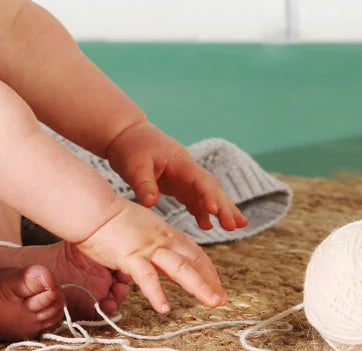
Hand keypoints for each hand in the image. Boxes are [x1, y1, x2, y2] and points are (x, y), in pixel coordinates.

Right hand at [73, 197, 226, 314]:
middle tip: (222, 298)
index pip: (192, 250)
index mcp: (162, 231)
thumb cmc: (109, 218)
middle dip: (211, 279)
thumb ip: (154, 242)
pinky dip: (156, 293)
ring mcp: (147, 247)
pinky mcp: (130, 255)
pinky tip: (164, 307)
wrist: (92, 209)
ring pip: (180, 267)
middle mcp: (160, 239)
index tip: (216, 282)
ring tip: (213, 301)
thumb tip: (163, 258)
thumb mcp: (140, 226)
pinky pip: (146, 276)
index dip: (207, 267)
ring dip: (199, 285)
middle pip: (192, 259)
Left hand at [105, 121, 248, 232]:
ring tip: (235, 226)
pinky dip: (201, 211)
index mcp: (179, 161)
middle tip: (235, 225)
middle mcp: (186, 169)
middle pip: (210, 187)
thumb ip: (144, 184)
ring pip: (206, 193)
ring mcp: (182, 177)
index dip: (208, 194)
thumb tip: (150, 203)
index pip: (199, 179)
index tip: (215, 210)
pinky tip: (207, 224)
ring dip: (220, 208)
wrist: (125, 135)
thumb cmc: (130, 146)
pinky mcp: (176, 184)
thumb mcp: (134, 165)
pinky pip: (193, 198)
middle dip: (224, 205)